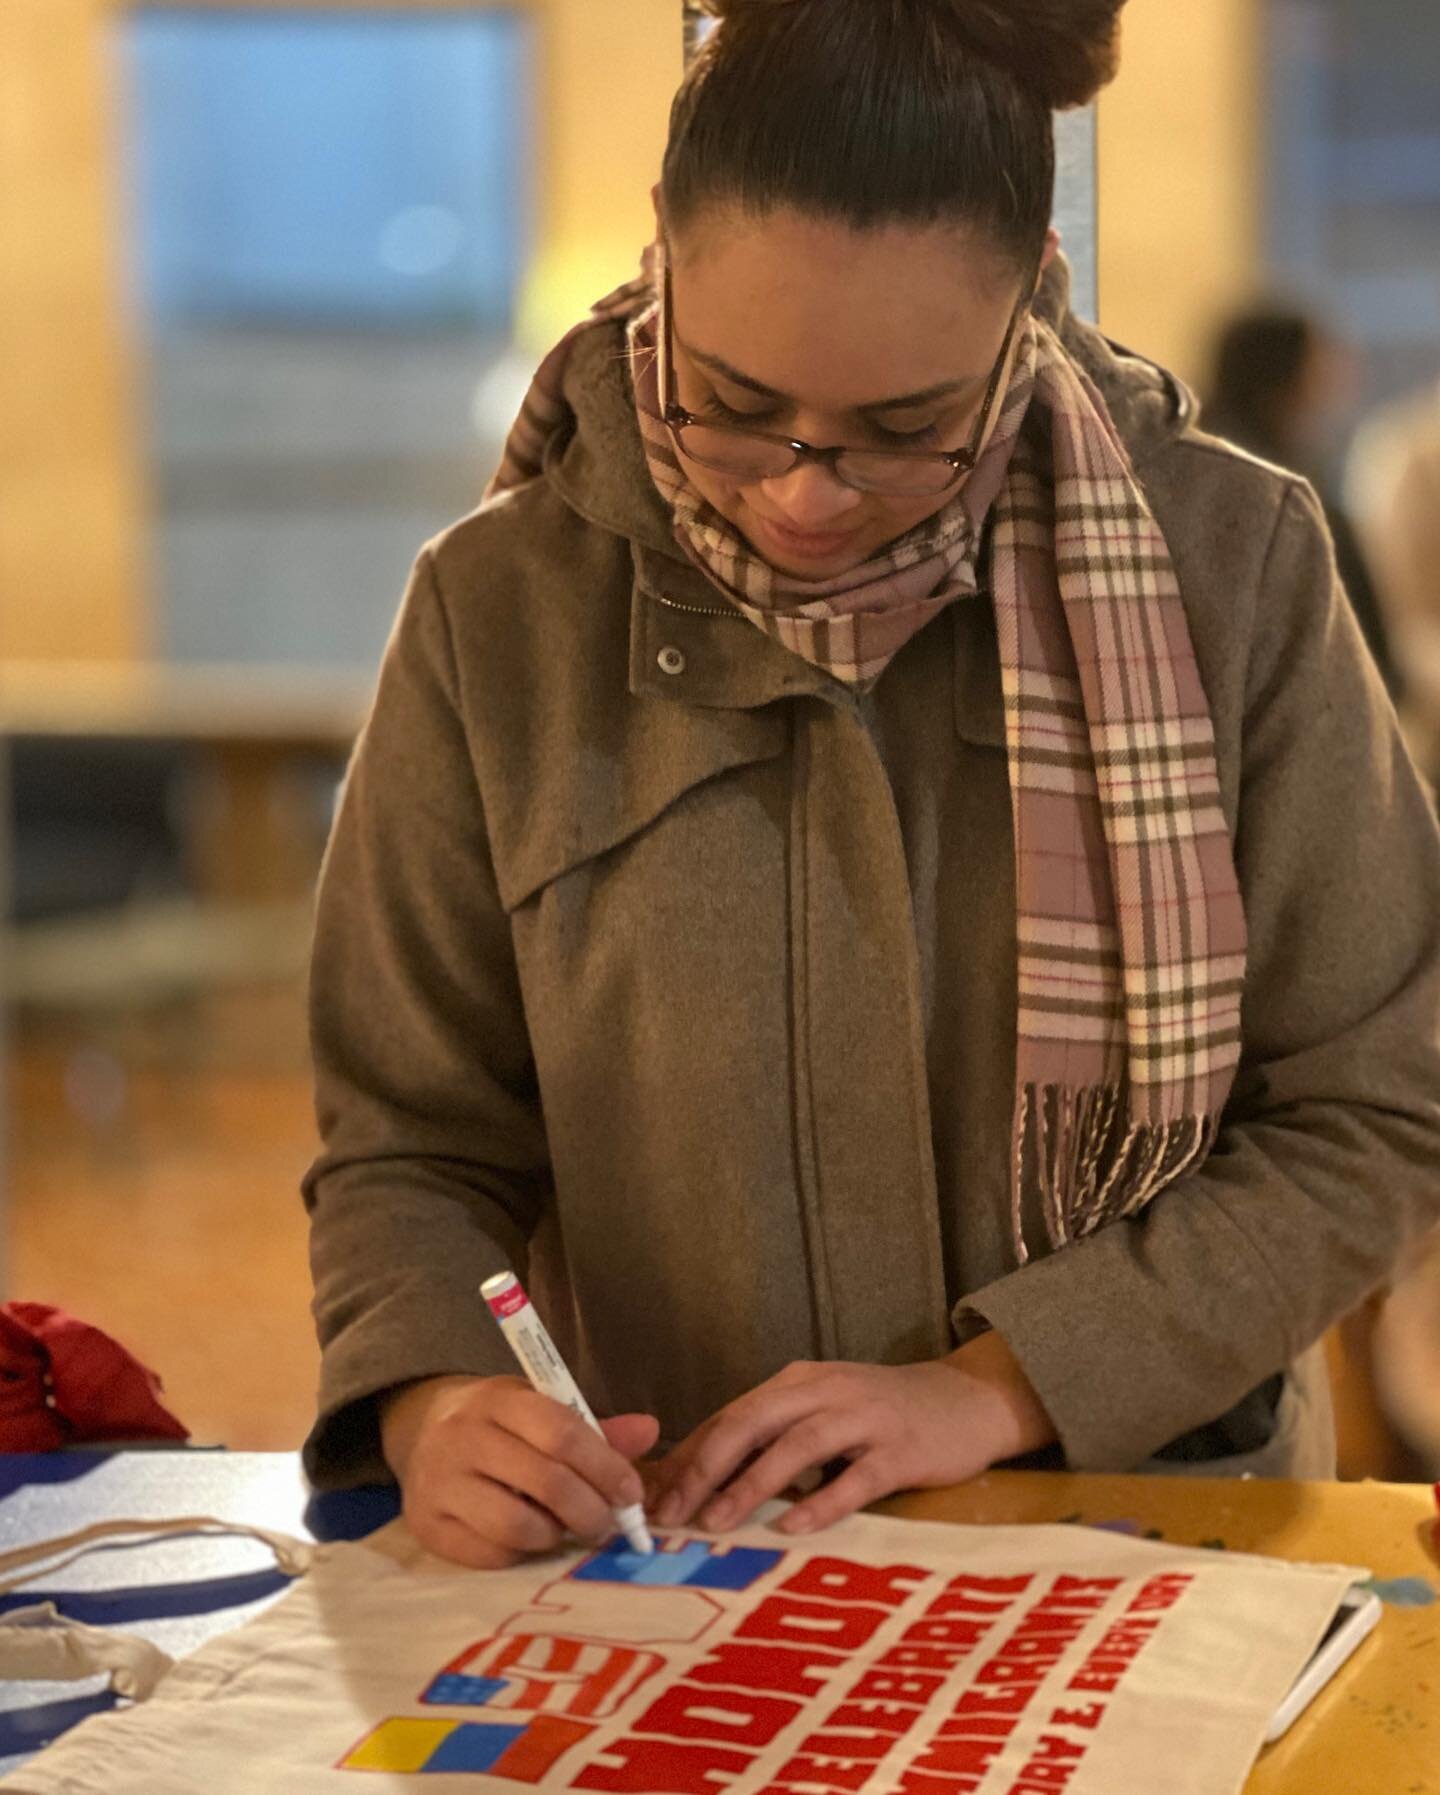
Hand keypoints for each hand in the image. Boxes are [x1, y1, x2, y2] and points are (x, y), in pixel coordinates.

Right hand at [380, 1374, 659, 1569]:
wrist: (423, 1430)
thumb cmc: (499, 1422)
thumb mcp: (541, 1408)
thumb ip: (594, 1428)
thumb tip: (649, 1432)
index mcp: (498, 1399)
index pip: (561, 1432)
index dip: (605, 1466)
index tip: (631, 1493)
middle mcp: (462, 1437)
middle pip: (545, 1481)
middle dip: (590, 1509)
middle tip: (608, 1523)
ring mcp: (438, 1483)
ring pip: (516, 1525)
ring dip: (555, 1534)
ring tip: (565, 1527)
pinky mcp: (425, 1526)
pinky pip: (489, 1555)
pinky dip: (521, 1553)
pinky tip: (530, 1537)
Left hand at [647, 1332, 1054, 1537]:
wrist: (969, 1400)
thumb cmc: (886, 1413)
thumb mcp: (825, 1409)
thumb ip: (777, 1434)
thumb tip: (709, 1479)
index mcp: (800, 1381)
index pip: (733, 1414)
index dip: (692, 1454)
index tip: (657, 1495)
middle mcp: (826, 1391)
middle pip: (753, 1421)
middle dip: (707, 1465)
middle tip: (673, 1510)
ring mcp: (865, 1419)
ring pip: (798, 1445)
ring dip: (752, 1483)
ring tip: (718, 1520)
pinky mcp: (901, 1451)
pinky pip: (856, 1478)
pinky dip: (822, 1502)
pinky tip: (793, 1526)